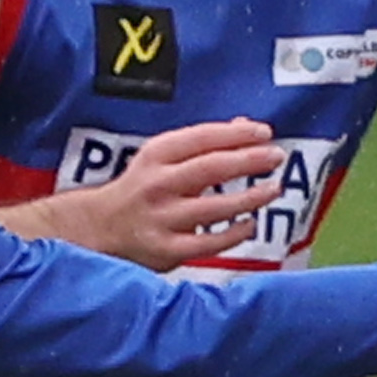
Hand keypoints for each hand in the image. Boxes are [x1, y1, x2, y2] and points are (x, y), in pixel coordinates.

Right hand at [33, 118, 281, 266]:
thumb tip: (247, 127)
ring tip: (273, 188)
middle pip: (210, 168)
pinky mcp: (167, 249)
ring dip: (249, 197)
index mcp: (155, 156)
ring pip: (214, 207)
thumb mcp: (162, 159)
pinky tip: (251, 224)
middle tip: (276, 156)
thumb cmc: (142, 188)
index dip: (236, 134)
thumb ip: (203, 144)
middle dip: (248, 160)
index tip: (265, 132)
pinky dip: (234, 233)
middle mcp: (157, 184)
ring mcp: (162, 218)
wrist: (99, 228)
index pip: (200, 138)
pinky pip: (209, 242)